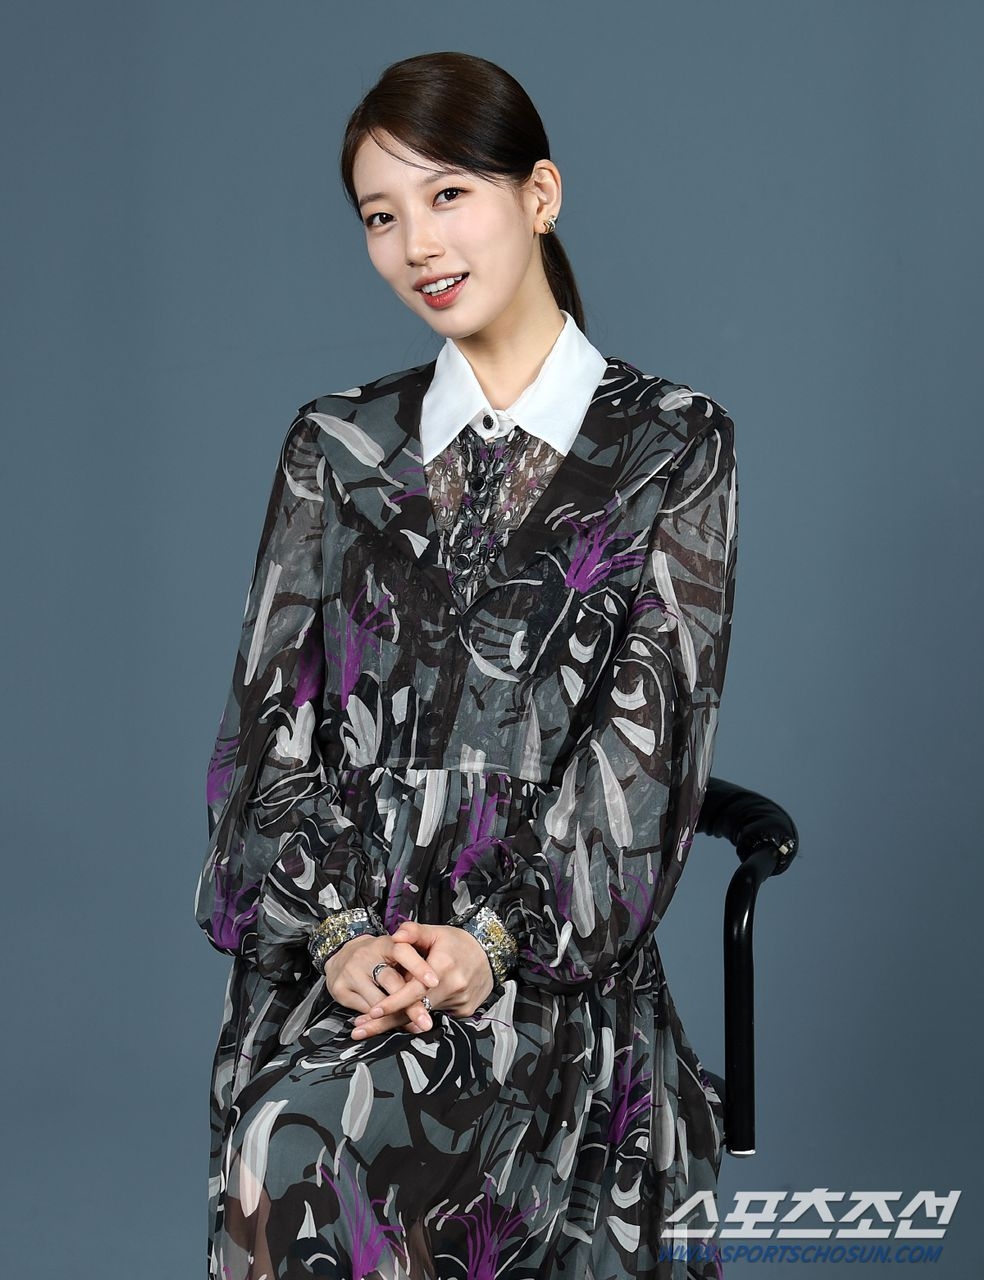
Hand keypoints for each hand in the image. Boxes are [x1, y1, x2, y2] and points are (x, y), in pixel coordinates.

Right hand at [323, 934, 438, 1035]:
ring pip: (377, 1001)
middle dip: (411, 1004)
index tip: (434, 982)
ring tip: (415, 1028)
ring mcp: (351, 972)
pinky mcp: (340, 989)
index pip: (402, 951)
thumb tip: (436, 981)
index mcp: (385, 943)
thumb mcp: (396, 948)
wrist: (342, 955)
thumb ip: (416, 957)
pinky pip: (363, 1009)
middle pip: (391, 982)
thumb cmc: (379, 956)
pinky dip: (378, 1021)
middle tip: (427, 1021)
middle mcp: (366, 956)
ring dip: (397, 1016)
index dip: (419, 967)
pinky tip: (390, 1026)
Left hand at [351, 922, 494, 1039]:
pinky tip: (404, 1020)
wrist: (490, 954)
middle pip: (414, 1011)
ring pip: (424, 1016)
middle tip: (359, 1031)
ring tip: (370, 1027)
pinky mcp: (464, 1011)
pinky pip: (437, 1016)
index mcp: (442, 967)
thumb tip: (395, 934)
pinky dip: (420, 1018)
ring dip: (400, 1022)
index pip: (413, 991)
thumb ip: (414, 932)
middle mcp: (452, 987)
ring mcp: (460, 1002)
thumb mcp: (436, 932)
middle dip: (385, 1023)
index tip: (370, 1012)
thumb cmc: (458, 943)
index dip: (391, 1003)